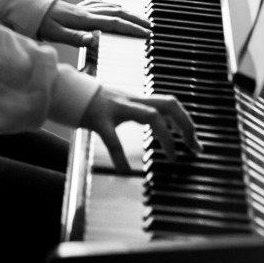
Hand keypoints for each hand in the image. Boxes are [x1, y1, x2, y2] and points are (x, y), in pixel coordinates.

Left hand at [38, 0, 150, 47]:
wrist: (30, 9)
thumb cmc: (41, 23)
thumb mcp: (55, 34)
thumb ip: (75, 38)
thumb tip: (93, 40)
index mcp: (83, 20)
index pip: (113, 24)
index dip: (131, 29)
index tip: (145, 34)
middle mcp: (86, 11)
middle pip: (117, 13)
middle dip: (135, 20)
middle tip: (150, 27)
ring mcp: (84, 8)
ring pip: (111, 7)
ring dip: (127, 12)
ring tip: (140, 19)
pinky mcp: (79, 7)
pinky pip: (101, 4)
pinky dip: (113, 6)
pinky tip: (117, 7)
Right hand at [82, 84, 200, 173]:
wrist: (67, 90)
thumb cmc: (94, 102)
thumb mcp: (121, 104)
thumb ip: (138, 110)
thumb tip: (157, 121)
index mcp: (136, 99)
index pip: (169, 103)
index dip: (186, 121)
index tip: (195, 142)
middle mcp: (131, 101)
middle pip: (168, 104)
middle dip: (186, 125)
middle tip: (194, 147)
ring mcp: (116, 108)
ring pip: (151, 116)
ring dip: (166, 138)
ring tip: (172, 158)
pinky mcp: (100, 120)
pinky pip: (113, 140)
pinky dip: (121, 159)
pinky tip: (125, 172)